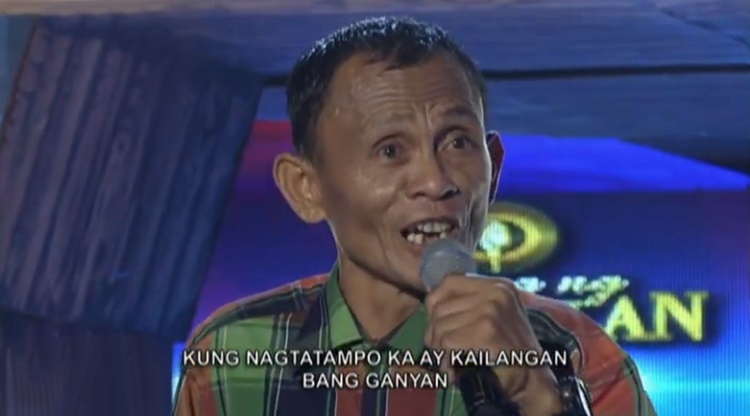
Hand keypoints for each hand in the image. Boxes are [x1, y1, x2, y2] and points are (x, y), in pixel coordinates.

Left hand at [424, 274, 563, 415]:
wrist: (532, 380)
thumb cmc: (508, 351)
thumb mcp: (492, 317)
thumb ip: (467, 305)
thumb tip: (430, 306)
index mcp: (497, 286)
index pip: (449, 282)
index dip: (436, 304)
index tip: (439, 326)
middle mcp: (495, 292)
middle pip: (440, 308)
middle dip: (435, 334)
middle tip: (444, 353)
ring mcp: (492, 310)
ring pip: (440, 327)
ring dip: (439, 350)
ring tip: (451, 362)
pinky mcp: (487, 331)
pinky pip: (448, 343)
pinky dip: (445, 360)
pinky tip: (454, 370)